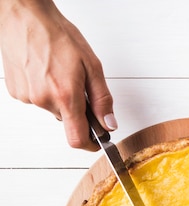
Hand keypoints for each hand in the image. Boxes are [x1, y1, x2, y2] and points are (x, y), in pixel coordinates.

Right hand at [0, 0, 115, 150]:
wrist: (25, 16)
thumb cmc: (57, 35)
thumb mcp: (92, 66)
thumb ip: (102, 99)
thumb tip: (109, 124)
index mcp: (65, 96)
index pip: (77, 139)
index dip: (90, 144)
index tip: (99, 140)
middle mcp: (43, 100)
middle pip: (67, 120)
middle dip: (78, 109)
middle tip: (80, 85)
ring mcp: (27, 96)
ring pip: (53, 109)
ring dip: (61, 98)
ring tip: (59, 72)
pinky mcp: (16, 90)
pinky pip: (38, 99)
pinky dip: (46, 90)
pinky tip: (45, 71)